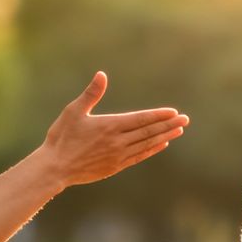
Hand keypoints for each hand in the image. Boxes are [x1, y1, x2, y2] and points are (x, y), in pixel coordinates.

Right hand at [39, 71, 188, 188]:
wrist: (55, 167)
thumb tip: (102, 74)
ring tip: (178, 130)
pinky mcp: (115, 166)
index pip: (141, 119)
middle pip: (148, 131)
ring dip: (164, 136)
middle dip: (168, 125)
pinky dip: (152, 149)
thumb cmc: (62, 137)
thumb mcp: (74, 111)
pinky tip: (161, 144)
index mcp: (110, 125)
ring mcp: (118, 156)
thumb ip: (91, 94)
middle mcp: (118, 141)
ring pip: (147, 144)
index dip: (159, 115)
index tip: (174, 112)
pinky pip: (139, 156)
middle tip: (185, 120)